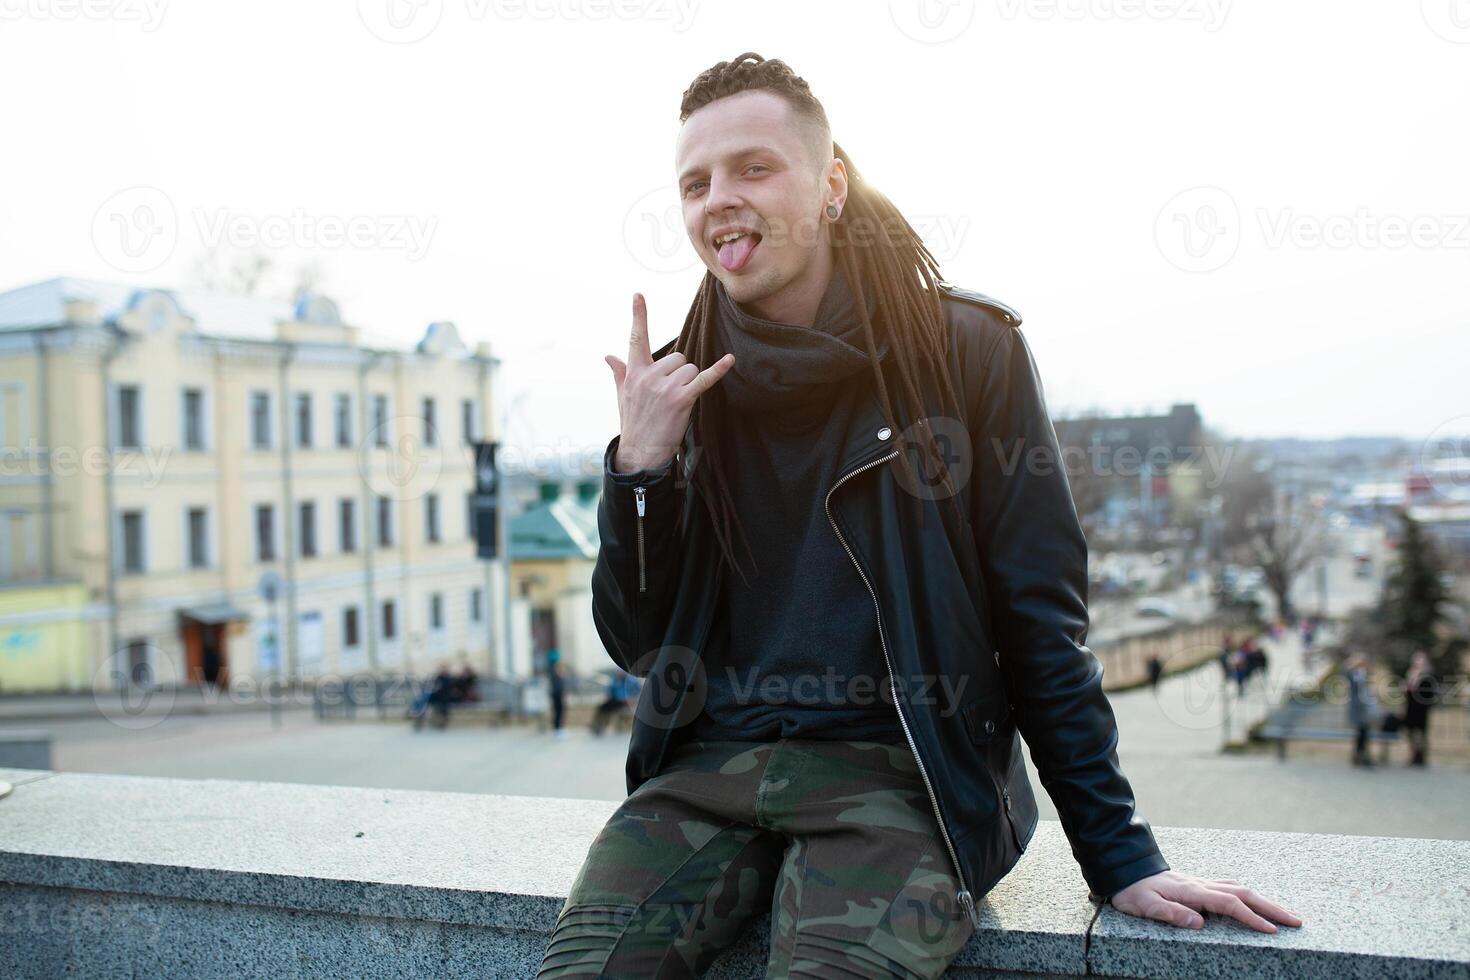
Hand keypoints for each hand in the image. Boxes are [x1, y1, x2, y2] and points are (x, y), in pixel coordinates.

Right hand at [605, 293, 733, 472]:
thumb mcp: (623, 396)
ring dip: (690, 383)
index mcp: (634, 372)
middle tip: (670, 395)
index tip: (638, 295)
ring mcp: (665, 387)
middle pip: (678, 357)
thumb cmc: (634, 423)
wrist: (640, 452)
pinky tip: (729, 360)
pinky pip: (703, 379)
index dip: (638, 316)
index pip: (636, 339)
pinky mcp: (681, 399)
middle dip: (679, 373)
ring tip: (677, 402)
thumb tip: (608, 356)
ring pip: (690, 369)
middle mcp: (648, 376)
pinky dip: (718, 370)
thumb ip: (619, 372)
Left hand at [1110, 870, 1302, 932]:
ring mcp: (1201, 882)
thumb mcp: (1145, 905)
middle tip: (1296, 921)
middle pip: (1243, 893)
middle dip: (1271, 907)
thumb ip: (1171, 913)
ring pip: (1240, 889)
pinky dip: (1248, 894)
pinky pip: (1230, 887)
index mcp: (1191, 891)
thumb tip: (1200, 923)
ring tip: (1284, 914)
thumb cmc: (1133, 891)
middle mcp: (1200, 884)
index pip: (1229, 904)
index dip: (1251, 917)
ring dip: (1264, 900)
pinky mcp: (1198, 884)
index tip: (1271, 930)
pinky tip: (1254, 899)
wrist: (1123, 870)